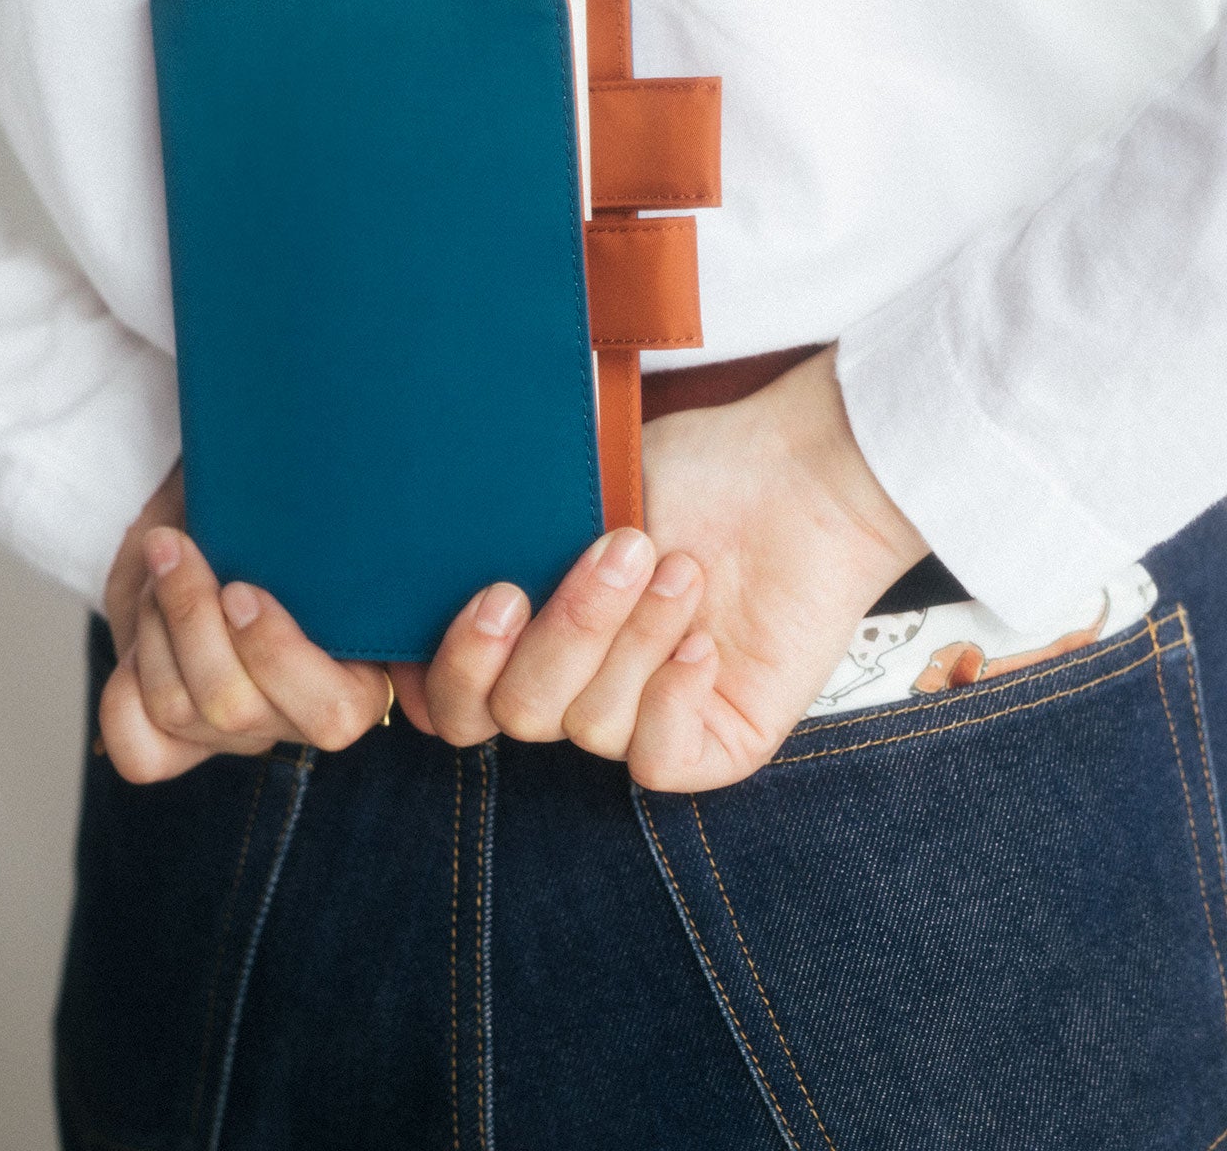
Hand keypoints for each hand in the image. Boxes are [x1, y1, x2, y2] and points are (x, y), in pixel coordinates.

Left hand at [97, 462, 391, 782]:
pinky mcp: (176, 743)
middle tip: (177, 549)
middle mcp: (295, 718)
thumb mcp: (306, 527)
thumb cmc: (270, 524)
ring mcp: (235, 735)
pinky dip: (124, 689)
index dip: (276, 654)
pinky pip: (141, 752)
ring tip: (160, 561)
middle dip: (191, 616)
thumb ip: (339, 541)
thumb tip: (374, 513)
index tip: (241, 587)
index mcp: (356, 679)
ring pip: (179, 710)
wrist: (209, 529)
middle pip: (234, 707)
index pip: (335, 715)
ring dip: (153, 623)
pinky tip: (142, 634)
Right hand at [390, 347, 926, 790]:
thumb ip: (504, 546)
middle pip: (506, 714)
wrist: (802, 479)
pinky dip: (671, 698)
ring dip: (634, 636)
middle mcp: (573, 686)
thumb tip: (432, 573)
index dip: (445, 670)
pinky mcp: (710, 746)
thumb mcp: (576, 495)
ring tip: (684, 568)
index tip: (490, 597)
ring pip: (583, 724)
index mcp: (528, 635)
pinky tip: (703, 640)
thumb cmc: (694, 475)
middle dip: (556, 632)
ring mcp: (639, 720)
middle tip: (610, 554)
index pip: (451, 697)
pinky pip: (654, 760)